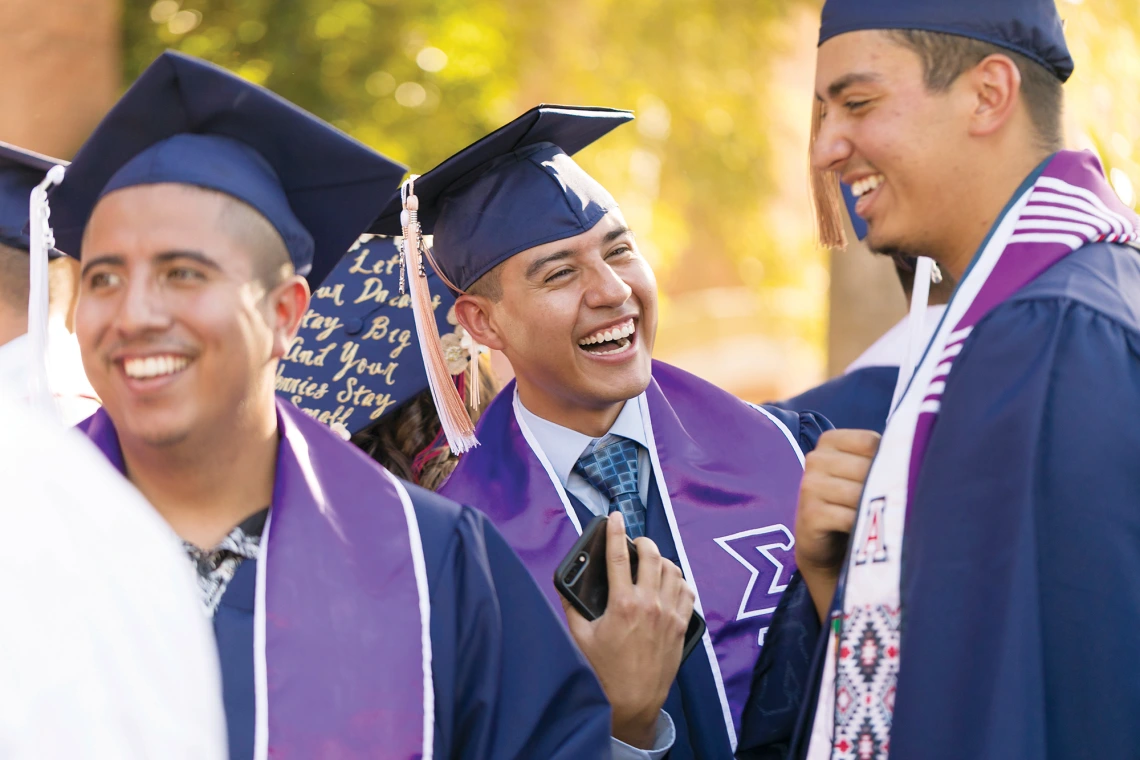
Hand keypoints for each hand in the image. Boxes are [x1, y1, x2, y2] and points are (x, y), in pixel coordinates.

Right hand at [561, 512, 693, 749]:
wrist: (633, 701)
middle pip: (652, 556)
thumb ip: (571, 607)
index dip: (616, 532)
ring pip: (673, 570)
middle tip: (635, 542)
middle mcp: (649, 604)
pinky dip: (679, 581)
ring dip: (662, 560)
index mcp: (622, 604)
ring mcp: (669, 615)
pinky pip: (687, 591)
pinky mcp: (681, 626)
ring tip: (651, 561)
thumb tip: (565, 586)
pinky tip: (669, 583)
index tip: (615, 517)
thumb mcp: (580, 637)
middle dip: (643, 542)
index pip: (619, 556)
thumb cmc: (604, 671)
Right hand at [795, 428, 880, 621]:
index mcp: (829, 441)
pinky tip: (868, 531)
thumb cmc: (852, 502)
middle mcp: (815, 459)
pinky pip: (850, 517)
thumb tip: (919, 451)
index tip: (894, 477)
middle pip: (865, 467)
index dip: (889, 459)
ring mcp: (810, 486)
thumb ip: (881, 457)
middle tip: (895, 503)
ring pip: (859, 492)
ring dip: (876, 508)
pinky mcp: (810, 514)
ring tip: (884, 517)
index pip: (869, 441)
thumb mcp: (863, 473)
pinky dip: (864, 526)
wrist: (825, 543)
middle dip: (885, 486)